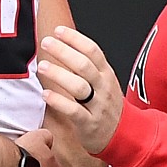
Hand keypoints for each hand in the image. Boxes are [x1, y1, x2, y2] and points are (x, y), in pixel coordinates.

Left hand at [39, 25, 122, 153]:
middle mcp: (103, 87)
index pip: (92, 51)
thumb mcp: (103, 82)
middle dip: (64, 52)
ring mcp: (97, 105)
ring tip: (42, 66)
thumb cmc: (106, 105)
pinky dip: (59, 101)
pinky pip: (74, 111)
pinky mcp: (89, 123)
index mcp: (106, 74)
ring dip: (59, 75)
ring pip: (79, 87)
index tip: (58, 31)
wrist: (124, 135)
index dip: (75, 39)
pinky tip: (45, 94)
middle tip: (46, 42)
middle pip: (84, 65)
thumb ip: (88, 66)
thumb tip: (65, 46)